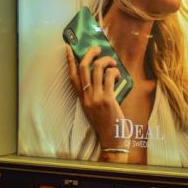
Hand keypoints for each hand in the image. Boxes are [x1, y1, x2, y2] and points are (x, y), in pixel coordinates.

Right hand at [65, 45, 128, 161]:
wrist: (111, 139)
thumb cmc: (107, 124)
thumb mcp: (96, 108)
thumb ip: (96, 94)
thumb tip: (105, 76)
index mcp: (82, 98)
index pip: (72, 76)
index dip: (69, 61)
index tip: (69, 48)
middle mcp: (86, 96)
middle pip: (82, 67)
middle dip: (90, 53)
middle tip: (98, 48)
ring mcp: (95, 97)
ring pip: (97, 68)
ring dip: (107, 60)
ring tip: (113, 63)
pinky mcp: (107, 99)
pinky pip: (109, 76)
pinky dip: (115, 72)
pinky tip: (118, 75)